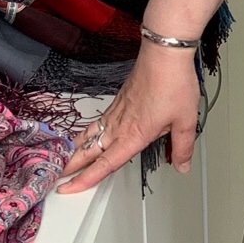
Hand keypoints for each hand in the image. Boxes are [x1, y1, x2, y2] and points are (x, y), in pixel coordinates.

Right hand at [58, 42, 201, 191]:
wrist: (164, 54)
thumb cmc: (173, 83)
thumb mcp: (185, 121)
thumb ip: (182, 147)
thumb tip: (183, 165)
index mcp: (134, 135)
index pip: (105, 164)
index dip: (85, 179)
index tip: (69, 188)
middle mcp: (120, 125)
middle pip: (89, 151)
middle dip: (72, 166)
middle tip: (57, 178)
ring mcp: (116, 111)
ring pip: (90, 135)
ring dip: (76, 150)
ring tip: (66, 159)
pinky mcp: (118, 100)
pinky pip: (97, 122)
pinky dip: (87, 132)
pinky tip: (88, 134)